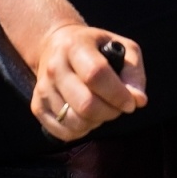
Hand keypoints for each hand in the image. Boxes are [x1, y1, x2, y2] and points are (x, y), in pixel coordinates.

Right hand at [31, 23, 146, 140]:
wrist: (56, 45)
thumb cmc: (96, 48)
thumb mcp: (122, 48)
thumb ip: (134, 73)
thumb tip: (138, 100)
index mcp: (75, 46)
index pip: (96, 75)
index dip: (117, 94)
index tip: (131, 102)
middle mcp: (55, 66)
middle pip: (86, 104)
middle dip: (110, 112)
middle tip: (117, 106)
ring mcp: (43, 88)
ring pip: (76, 121)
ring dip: (97, 122)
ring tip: (101, 108)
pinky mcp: (37, 106)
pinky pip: (64, 132)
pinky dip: (81, 130)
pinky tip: (86, 115)